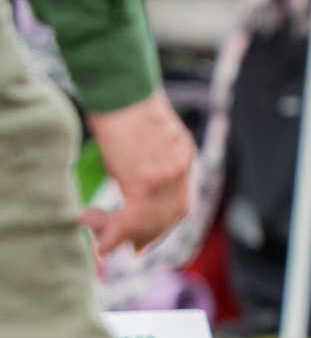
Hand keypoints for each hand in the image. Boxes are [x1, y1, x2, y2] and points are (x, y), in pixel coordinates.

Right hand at [82, 90, 194, 254]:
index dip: (162, 226)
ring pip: (149, 221)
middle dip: (146, 236)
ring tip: (100, 235)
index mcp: (184, 158)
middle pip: (169, 217)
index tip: (144, 240)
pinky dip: (115, 233)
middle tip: (125, 248)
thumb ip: (151, 158)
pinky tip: (101, 241)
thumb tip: (134, 178)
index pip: (180, 204)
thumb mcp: (151, 135)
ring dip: (123, 235)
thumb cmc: (127, 106)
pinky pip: (132, 218)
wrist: (123, 89)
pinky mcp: (144, 179)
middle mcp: (181, 169)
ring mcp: (165, 176)